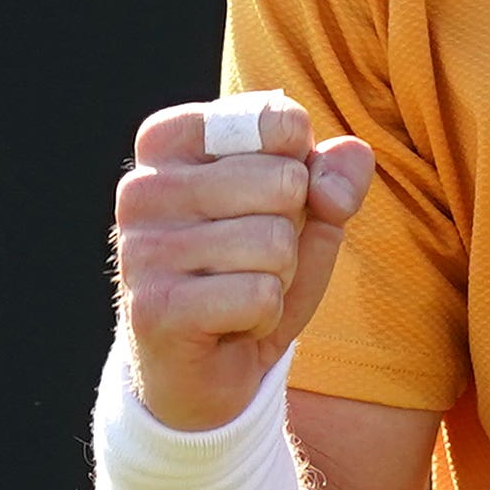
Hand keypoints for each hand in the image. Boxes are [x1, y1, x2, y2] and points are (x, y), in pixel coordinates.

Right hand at [114, 97, 374, 431]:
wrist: (207, 369)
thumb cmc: (253, 270)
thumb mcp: (307, 213)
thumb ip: (335, 174)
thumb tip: (348, 164)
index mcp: (169, 142)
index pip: (277, 120)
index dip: (302, 169)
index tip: (268, 203)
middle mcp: (143, 186)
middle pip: (283, 182)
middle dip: (293, 232)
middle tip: (253, 260)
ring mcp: (141, 247)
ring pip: (275, 243)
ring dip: (280, 278)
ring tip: (240, 291)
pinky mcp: (154, 307)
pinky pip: (260, 296)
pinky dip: (265, 317)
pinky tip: (230, 323)